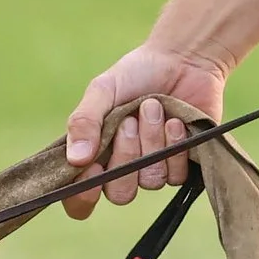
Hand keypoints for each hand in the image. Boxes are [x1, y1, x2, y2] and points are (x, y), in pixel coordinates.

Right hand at [61, 44, 231, 215]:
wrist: (184, 60)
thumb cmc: (136, 73)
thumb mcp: (102, 90)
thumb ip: (84, 121)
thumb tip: (75, 160)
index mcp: (95, 153)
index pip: (79, 197)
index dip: (83, 196)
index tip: (92, 168)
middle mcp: (122, 167)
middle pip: (119, 193)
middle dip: (125, 156)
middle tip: (129, 120)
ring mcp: (152, 168)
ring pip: (150, 180)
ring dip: (151, 141)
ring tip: (154, 108)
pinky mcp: (181, 164)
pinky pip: (176, 174)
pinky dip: (174, 146)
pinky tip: (175, 121)